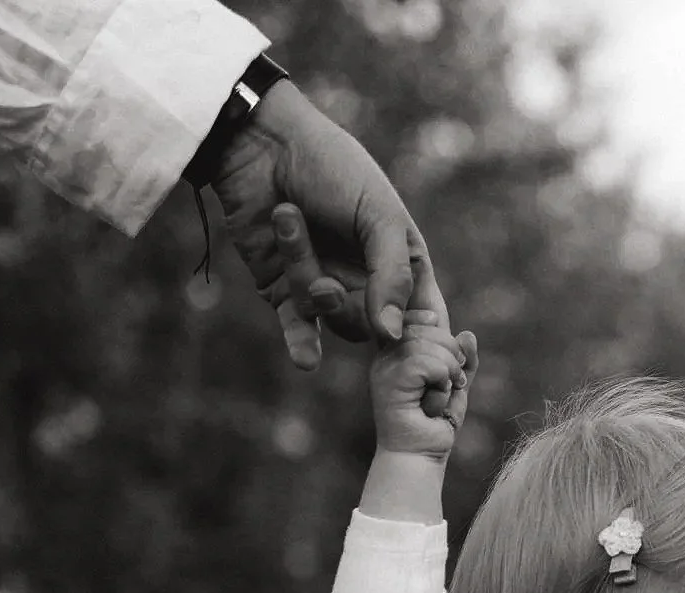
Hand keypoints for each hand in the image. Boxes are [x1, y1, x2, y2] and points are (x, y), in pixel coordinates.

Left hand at [210, 80, 443, 375]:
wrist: (261, 140)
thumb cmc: (332, 166)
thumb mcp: (377, 215)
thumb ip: (390, 276)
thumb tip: (392, 336)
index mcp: (402, 259)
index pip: (423, 315)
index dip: (423, 337)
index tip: (422, 354)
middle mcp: (366, 278)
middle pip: (372, 326)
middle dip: (348, 304)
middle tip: (323, 279)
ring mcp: (325, 284)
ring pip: (331, 317)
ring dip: (305, 274)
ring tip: (286, 217)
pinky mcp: (283, 288)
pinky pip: (298, 327)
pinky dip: (303, 344)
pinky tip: (306, 360)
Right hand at [371, 314, 475, 460]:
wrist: (420, 455)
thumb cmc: (435, 422)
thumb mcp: (455, 384)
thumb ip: (463, 360)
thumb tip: (467, 334)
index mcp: (398, 347)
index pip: (416, 311)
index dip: (433, 308)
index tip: (443, 324)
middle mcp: (387, 352)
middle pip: (427, 323)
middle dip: (452, 351)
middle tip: (453, 380)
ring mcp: (384, 364)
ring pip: (428, 342)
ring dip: (450, 370)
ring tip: (444, 392)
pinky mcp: (388, 379)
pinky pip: (426, 363)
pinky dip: (442, 381)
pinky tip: (435, 401)